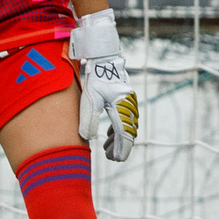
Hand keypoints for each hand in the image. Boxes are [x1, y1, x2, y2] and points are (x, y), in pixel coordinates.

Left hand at [69, 10, 138, 161]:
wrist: (105, 58)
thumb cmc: (97, 78)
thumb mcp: (90, 98)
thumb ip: (89, 118)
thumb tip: (89, 138)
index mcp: (121, 109)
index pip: (124, 135)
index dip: (121, 149)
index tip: (116, 159)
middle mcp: (128, 107)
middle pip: (129, 133)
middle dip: (120, 146)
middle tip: (110, 157)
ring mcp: (129, 103)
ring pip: (128, 126)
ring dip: (119, 138)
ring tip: (106, 147)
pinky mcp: (126, 99)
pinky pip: (126, 118)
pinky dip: (119, 128)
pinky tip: (109, 132)